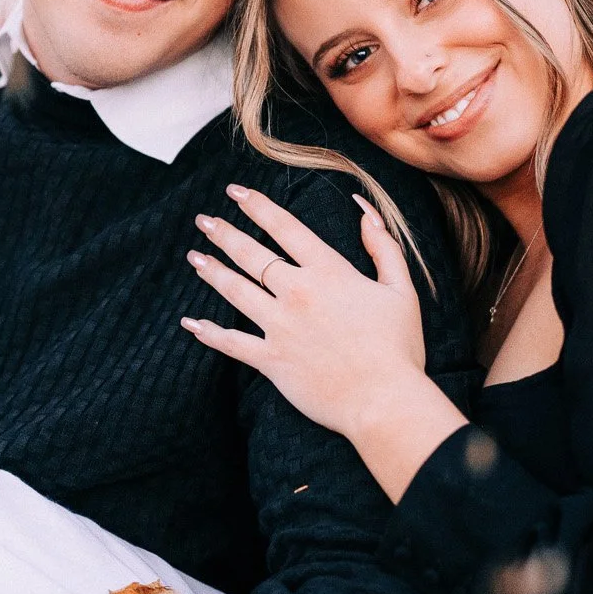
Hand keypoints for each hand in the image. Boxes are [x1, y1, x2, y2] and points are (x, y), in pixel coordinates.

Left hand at [183, 185, 465, 500]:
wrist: (384, 401)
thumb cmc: (398, 348)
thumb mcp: (401, 289)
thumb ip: (383, 246)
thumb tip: (365, 209)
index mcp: (328, 272)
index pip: (285, 228)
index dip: (257, 206)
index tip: (236, 192)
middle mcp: (298, 293)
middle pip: (251, 254)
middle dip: (224, 233)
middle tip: (203, 220)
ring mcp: (280, 327)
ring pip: (236, 291)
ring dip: (212, 271)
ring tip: (194, 257)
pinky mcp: (271, 360)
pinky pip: (232, 343)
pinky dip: (209, 333)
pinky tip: (191, 323)